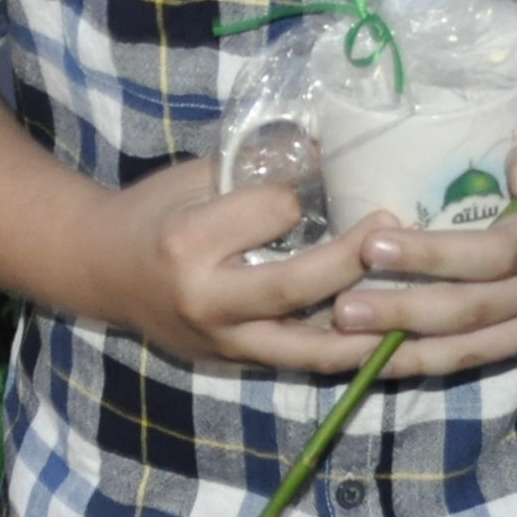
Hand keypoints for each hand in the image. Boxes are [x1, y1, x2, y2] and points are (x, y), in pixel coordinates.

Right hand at [71, 161, 388, 375]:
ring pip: (308, 346)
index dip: (296, 198)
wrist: (99, 272)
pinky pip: (303, 363)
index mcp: (186, 242)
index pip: (265, 217)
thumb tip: (331, 151)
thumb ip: (254, 172)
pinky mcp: (235, 365)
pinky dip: (349, 352)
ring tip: (417, 303)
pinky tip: (391, 339)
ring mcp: (222, 342)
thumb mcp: (192, 176)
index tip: (316, 182)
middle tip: (396, 228)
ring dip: (368, 329)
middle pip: (293, 287)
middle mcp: (204, 300)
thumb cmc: (151, 212)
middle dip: (351, 260)